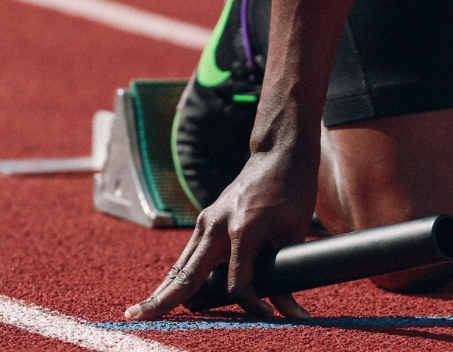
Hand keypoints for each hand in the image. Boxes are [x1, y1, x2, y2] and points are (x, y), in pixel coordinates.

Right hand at [124, 149, 318, 319]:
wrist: (279, 155)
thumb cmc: (292, 193)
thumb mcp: (294, 234)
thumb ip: (285, 271)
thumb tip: (287, 309)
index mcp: (243, 231)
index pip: (237, 284)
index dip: (253, 306)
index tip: (269, 317)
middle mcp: (217, 226)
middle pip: (187, 275)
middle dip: (163, 300)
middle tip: (136, 318)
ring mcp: (207, 221)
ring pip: (181, 265)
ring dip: (164, 289)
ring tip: (141, 312)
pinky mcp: (206, 219)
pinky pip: (189, 253)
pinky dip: (178, 274)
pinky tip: (165, 291)